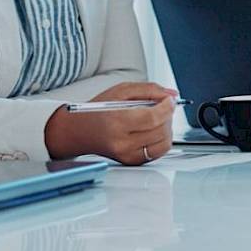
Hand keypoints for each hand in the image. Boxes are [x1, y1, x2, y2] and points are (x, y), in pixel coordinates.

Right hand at [45, 81, 174, 164]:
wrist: (79, 132)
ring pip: (164, 143)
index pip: (152, 118)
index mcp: (117, 122)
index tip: (169, 100)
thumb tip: (172, 95)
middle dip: (168, 116)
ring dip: (167, 128)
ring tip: (157, 119)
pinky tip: (153, 130)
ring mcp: (127, 155)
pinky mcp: (132, 161)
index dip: (167, 107)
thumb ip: (148, 89)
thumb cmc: (97, 110)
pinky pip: (158, 152)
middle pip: (161, 130)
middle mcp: (122, 142)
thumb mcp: (120, 91)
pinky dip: (161, 139)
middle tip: (162, 107)